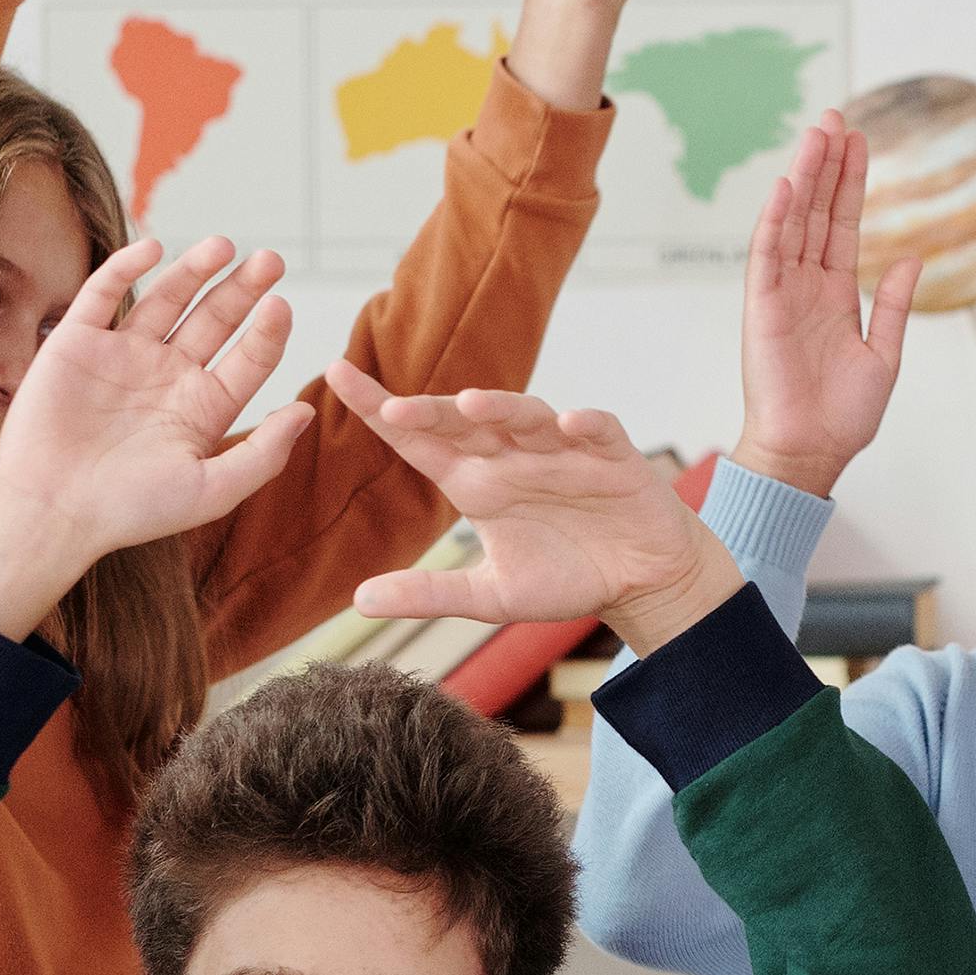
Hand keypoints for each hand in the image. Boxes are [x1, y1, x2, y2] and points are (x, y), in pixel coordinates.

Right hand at [0, 235, 307, 638]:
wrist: (51, 510)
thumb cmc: (131, 510)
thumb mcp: (211, 490)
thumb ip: (264, 454)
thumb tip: (307, 411)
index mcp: (202, 408)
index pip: (247, 359)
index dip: (267, 332)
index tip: (281, 306)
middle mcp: (166, 375)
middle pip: (214, 320)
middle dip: (242, 289)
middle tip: (272, 260)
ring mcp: (122, 355)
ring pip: (166, 299)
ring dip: (194, 270)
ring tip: (224, 246)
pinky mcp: (77, 342)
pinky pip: (104, 294)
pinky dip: (125, 267)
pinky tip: (154, 248)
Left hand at [329, 366, 736, 652]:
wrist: (641, 581)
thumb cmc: (566, 577)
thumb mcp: (491, 595)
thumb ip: (429, 593)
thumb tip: (357, 601)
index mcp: (477, 482)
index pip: (418, 439)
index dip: (378, 408)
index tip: (334, 373)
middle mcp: (513, 457)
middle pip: (465, 423)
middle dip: (433, 410)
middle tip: (394, 405)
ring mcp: (563, 451)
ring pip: (527, 416)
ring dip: (503, 407)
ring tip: (474, 404)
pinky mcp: (613, 458)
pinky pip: (597, 431)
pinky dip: (585, 426)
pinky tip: (570, 426)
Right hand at [732, 114, 919, 495]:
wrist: (811, 453)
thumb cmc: (843, 415)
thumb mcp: (885, 354)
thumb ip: (895, 305)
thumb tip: (913, 257)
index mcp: (835, 293)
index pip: (843, 224)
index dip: (851, 183)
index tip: (858, 141)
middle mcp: (806, 285)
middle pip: (817, 211)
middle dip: (827, 164)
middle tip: (836, 117)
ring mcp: (782, 293)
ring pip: (793, 222)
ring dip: (804, 177)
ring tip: (817, 134)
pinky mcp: (762, 309)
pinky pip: (767, 256)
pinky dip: (776, 220)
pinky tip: (788, 186)